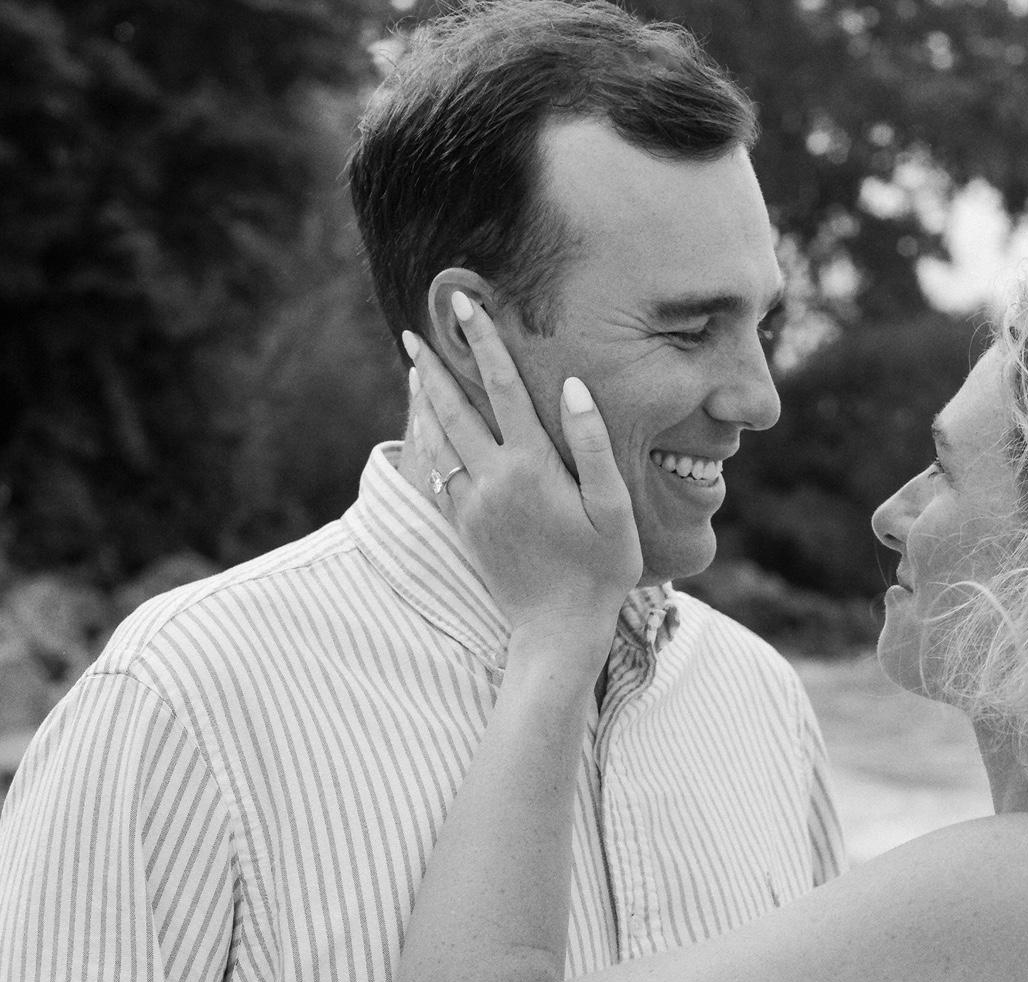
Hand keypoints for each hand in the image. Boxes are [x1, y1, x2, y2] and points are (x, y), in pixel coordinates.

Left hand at [404, 293, 641, 648]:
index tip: (466, 304)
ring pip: (438, 438)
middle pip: (454, 407)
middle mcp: (493, 479)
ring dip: (425, 399)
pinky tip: (426, 427)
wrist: (557, 631)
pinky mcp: (466, 527)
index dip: (484, 341)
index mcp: (531, 465)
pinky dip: (427, 440)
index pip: (502, 386)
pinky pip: (438, 472)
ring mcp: (474, 504)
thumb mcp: (614, 508)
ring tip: (413, 367)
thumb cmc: (601, 570)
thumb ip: (592, 444)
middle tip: (413, 329)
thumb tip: (574, 385)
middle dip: (434, 364)